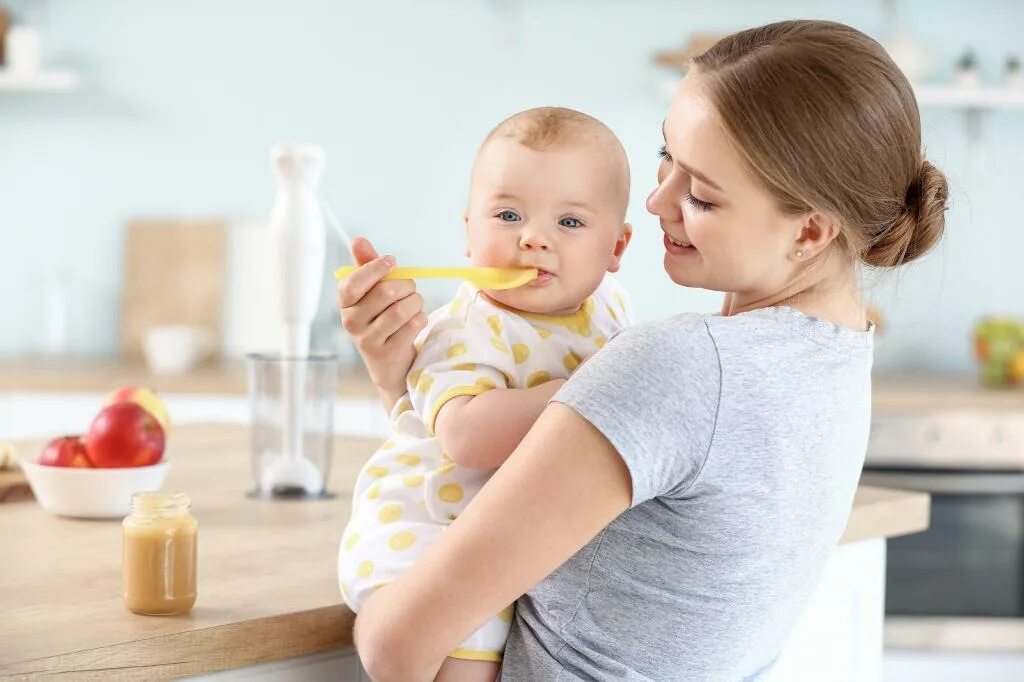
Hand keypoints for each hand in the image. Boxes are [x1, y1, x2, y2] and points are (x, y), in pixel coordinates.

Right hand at [338, 237, 426, 411]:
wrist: (389, 364)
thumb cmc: (381, 318)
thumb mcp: (372, 292)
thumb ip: (367, 266)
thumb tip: (358, 240)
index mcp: (345, 302)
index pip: (354, 281)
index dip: (376, 268)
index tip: (392, 262)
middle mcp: (350, 321)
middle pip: (385, 292)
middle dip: (406, 286)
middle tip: (410, 290)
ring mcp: (366, 339)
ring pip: (401, 309)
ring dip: (416, 303)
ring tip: (414, 305)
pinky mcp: (385, 353)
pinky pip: (411, 326)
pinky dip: (420, 319)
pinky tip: (416, 321)